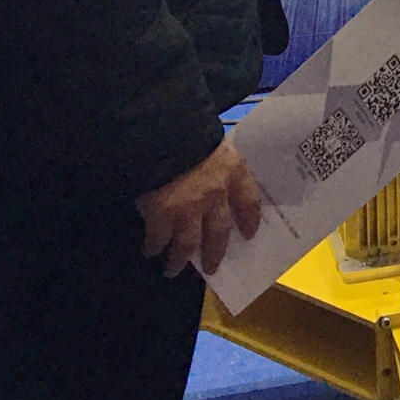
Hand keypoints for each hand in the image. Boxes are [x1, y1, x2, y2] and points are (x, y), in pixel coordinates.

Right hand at [136, 137, 261, 279]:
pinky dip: (154, 247)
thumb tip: (213, 176)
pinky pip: (159, 238)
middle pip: (219, 231)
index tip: (249, 235)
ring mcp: (189, 208)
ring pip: (188, 243)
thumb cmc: (186, 131)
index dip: (250, 220)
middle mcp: (216, 194)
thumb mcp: (211, 142)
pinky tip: (149, 250)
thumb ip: (216, 163)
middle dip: (215, 252)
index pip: (249, 201)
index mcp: (233, 171)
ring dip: (179, 259)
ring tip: (173, 269)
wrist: (158, 132)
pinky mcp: (162, 215)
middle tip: (212, 267)